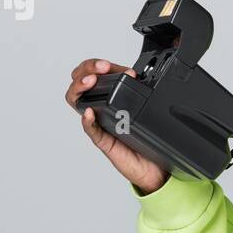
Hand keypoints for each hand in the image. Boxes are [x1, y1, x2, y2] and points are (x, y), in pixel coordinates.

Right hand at [65, 58, 168, 194]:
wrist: (156, 167)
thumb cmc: (149, 137)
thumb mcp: (148, 108)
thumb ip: (144, 92)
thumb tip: (143, 75)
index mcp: (111, 97)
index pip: (95, 74)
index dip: (100, 65)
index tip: (112, 65)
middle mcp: (101, 108)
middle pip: (79, 83)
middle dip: (86, 70)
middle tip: (101, 68)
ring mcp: (100, 123)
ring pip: (77, 102)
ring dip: (80, 88)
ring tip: (90, 81)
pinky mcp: (104, 141)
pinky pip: (91, 130)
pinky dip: (88, 120)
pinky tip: (89, 113)